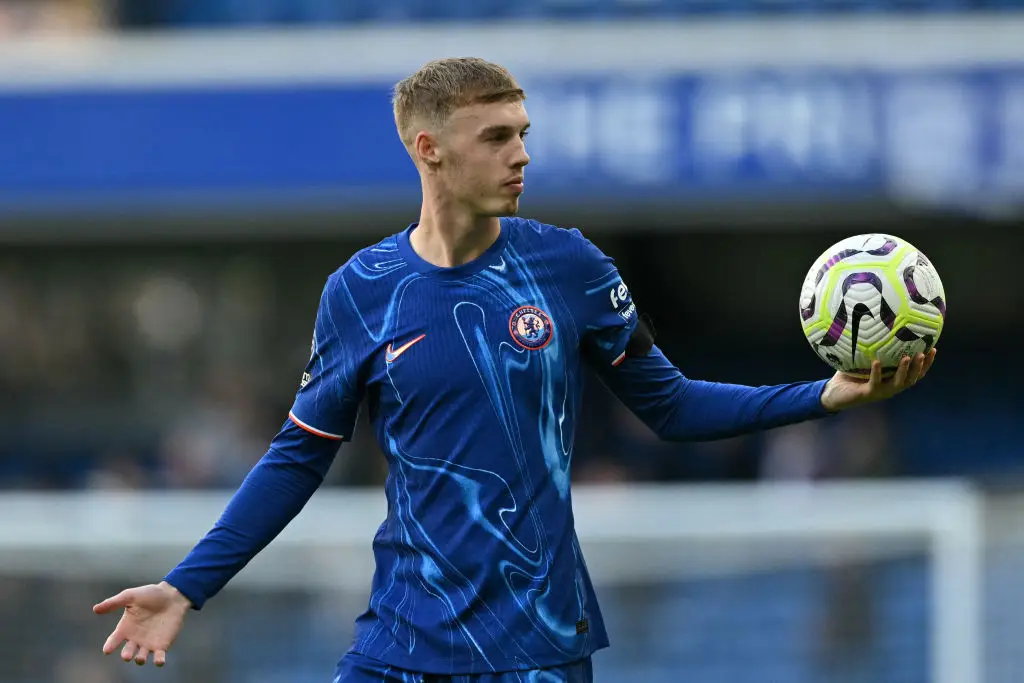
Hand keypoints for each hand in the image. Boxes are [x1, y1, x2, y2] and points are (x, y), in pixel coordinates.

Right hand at [93, 581, 191, 666]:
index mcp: (125, 628)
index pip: (114, 640)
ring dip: (140, 659)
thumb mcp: (131, 596)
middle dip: (127, 654)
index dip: (110, 646)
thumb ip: (114, 602)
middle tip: (127, 655)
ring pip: (141, 657)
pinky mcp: (162, 645)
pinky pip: (159, 657)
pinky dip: (159, 661)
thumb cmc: (150, 594)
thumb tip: (95, 609)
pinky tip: (159, 661)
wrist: (173, 595)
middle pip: (127, 651)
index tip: (107, 650)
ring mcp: (148, 643)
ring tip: (140, 658)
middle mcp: (134, 638)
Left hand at [820, 348, 935, 412]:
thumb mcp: (862, 360)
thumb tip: (875, 324)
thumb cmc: (849, 375)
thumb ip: (871, 347)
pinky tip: (877, 361)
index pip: (915, 373)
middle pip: (912, 379)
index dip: (926, 363)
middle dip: (920, 367)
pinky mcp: (867, 393)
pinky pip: (875, 382)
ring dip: (904, 371)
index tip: (933, 349)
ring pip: (898, 383)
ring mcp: (880, 391)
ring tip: (907, 358)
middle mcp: (890, 387)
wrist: (832, 393)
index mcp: (892, 379)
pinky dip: (877, 372)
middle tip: (924, 353)